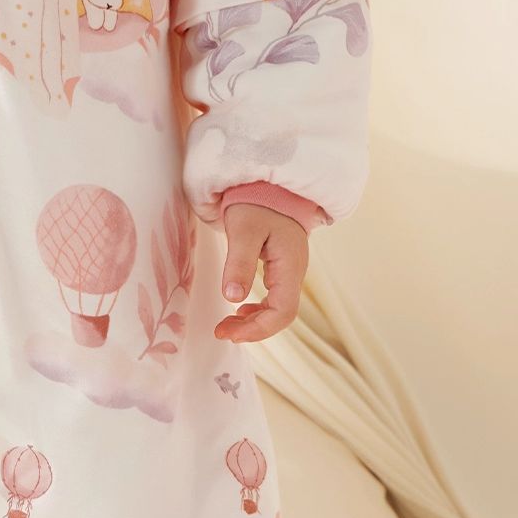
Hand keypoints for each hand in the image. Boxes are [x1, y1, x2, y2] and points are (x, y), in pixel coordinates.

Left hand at [214, 204, 307, 341]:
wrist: (269, 184)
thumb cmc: (256, 202)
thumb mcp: (243, 230)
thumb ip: (239, 262)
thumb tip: (232, 298)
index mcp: (290, 265)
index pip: (283, 311)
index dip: (257, 329)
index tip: (229, 332)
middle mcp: (295, 272)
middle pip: (282, 315)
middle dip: (253, 330)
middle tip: (221, 332)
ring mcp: (290, 271)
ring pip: (278, 309)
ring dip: (253, 322)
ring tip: (227, 325)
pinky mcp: (282, 268)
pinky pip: (275, 298)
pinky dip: (257, 309)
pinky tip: (240, 309)